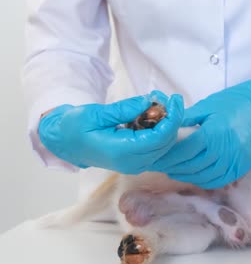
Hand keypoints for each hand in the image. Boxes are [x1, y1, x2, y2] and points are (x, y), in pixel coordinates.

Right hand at [38, 90, 183, 173]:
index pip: (159, 137)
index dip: (171, 118)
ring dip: (166, 125)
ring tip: (160, 104)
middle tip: (169, 98)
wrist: (64, 143)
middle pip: (165, 142)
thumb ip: (124, 109)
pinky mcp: (136, 162)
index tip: (173, 99)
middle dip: (172, 119)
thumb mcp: (96, 113)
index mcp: (121, 152)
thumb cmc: (75, 127)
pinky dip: (159, 131)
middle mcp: (132, 163)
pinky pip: (156, 147)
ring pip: (163, 145)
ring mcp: (135, 165)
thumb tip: (148, 101)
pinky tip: (152, 116)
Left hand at [149, 67, 250, 188]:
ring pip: (203, 177)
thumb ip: (186, 119)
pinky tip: (192, 175)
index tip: (153, 156)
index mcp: (214, 133)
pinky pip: (218, 180)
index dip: (166, 156)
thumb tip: (163, 127)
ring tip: (171, 170)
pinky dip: (202, 181)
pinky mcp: (241, 168)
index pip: (183, 151)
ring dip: (185, 176)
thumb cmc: (233, 103)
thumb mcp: (206, 106)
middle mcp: (225, 151)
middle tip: (156, 165)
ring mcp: (235, 162)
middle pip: (191, 166)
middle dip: (171, 167)